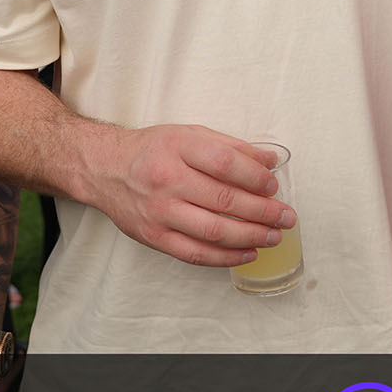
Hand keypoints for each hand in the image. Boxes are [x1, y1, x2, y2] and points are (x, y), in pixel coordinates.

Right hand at [83, 124, 293, 266]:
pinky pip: (195, 253)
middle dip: (263, 212)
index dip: (256, 178)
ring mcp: (159, 212)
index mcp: (178, 148)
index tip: (274, 186)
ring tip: (274, 237)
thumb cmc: (152, 150)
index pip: (226, 164)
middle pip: (224, 200)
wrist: (105, 170)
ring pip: (214, 230)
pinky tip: (247, 253)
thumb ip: (230, 146)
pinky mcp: (154, 237)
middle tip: (286, 217)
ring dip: (251, 236)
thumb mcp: (188, 134)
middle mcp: (167, 180)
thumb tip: (269, 161)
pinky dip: (226, 257)